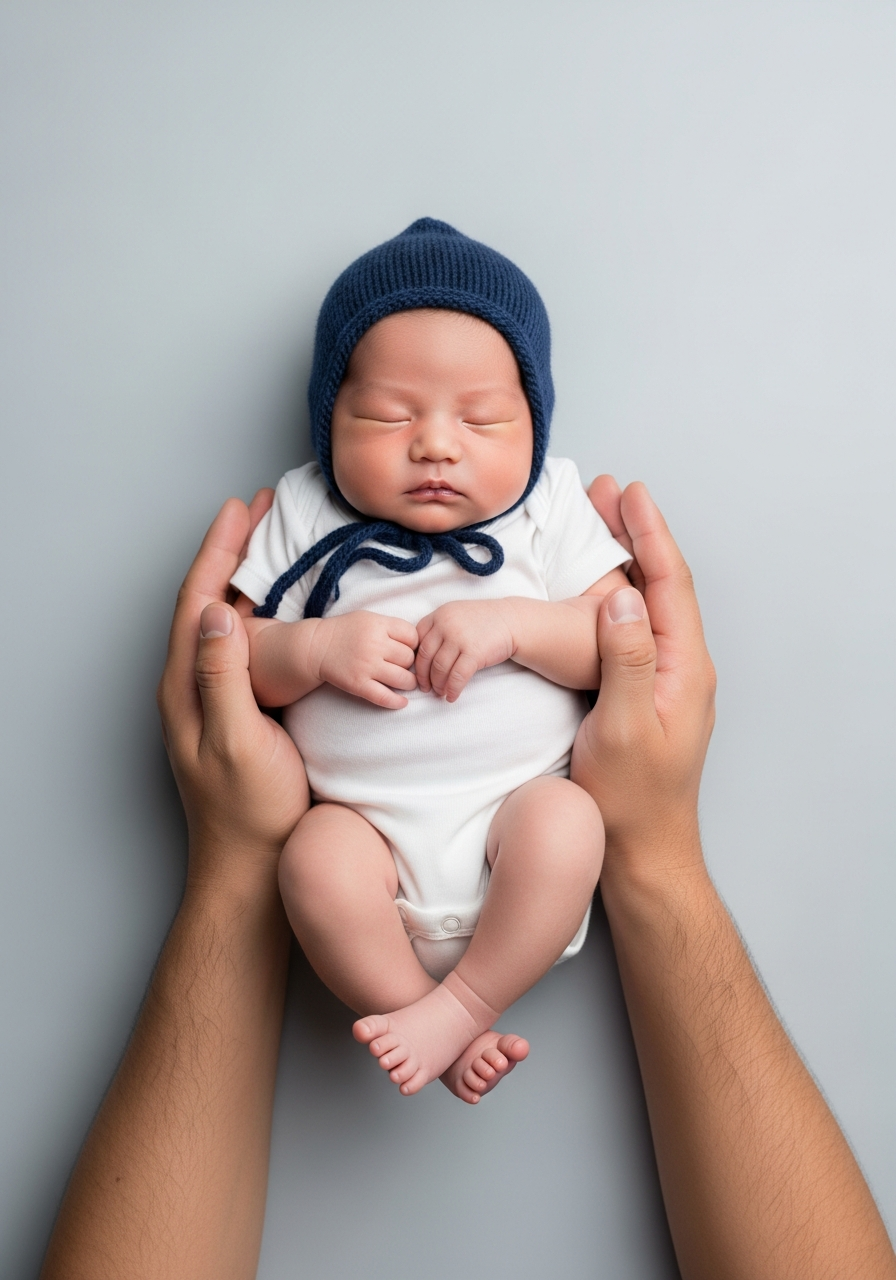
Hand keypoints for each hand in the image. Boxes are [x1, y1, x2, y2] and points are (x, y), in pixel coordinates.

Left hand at [157, 489, 309, 885]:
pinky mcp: (246, 710)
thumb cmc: (247, 812)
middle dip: (235, 553)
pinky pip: (255, 647)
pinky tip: (293, 607)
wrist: (254, 864)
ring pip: (233, 622)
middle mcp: (198, 685)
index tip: (240, 511)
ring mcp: (221, 698)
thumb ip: (222, 678)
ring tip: (278, 544)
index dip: (217, 553)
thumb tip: (218, 615)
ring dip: (254, 578)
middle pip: (212, 601)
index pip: (197, 602)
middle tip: (262, 512)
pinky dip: (272, 614)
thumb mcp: (235, 741)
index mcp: (186, 686)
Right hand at [314, 610, 418, 708]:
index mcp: (378, 625)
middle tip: (404, 666)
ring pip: (403, 679)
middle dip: (409, 663)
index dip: (414, 644)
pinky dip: (397, 702)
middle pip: (409, 658)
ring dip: (408, 683)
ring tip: (405, 682)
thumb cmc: (346, 631)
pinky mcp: (358, 684)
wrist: (316, 647)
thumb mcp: (369, 618)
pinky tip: (402, 702)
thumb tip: (418, 644)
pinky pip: (384, 697)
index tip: (407, 649)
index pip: (412, 637)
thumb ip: (392, 627)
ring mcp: (366, 666)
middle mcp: (374, 645)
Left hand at [416, 600, 514, 700]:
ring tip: (440, 693)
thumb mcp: (455, 615)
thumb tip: (419, 656)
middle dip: (423, 677)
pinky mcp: (474, 653)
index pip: (416, 641)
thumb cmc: (482, 621)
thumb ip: (437, 629)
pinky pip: (457, 677)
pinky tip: (452, 696)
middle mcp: (446, 624)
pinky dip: (453, 690)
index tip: (416, 672)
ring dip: (438, 685)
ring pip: (439, 669)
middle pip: (424, 657)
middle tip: (425, 688)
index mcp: (439, 615)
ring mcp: (459, 638)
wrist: (511, 621)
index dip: (414, 659)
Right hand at [571, 477, 715, 879]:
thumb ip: (626, 662)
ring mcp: (666, 681)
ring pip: (645, 605)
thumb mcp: (622, 729)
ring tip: (597, 525)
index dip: (650, 536)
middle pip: (659, 585)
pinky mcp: (646, 693)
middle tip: (607, 494)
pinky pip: (632, 630)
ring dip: (623, 561)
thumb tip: (620, 600)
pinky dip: (612, 596)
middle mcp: (682, 668)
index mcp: (686, 670)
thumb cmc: (631, 800)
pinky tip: (592, 590)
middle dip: (635, 535)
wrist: (642, 851)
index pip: (669, 586)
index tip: (632, 494)